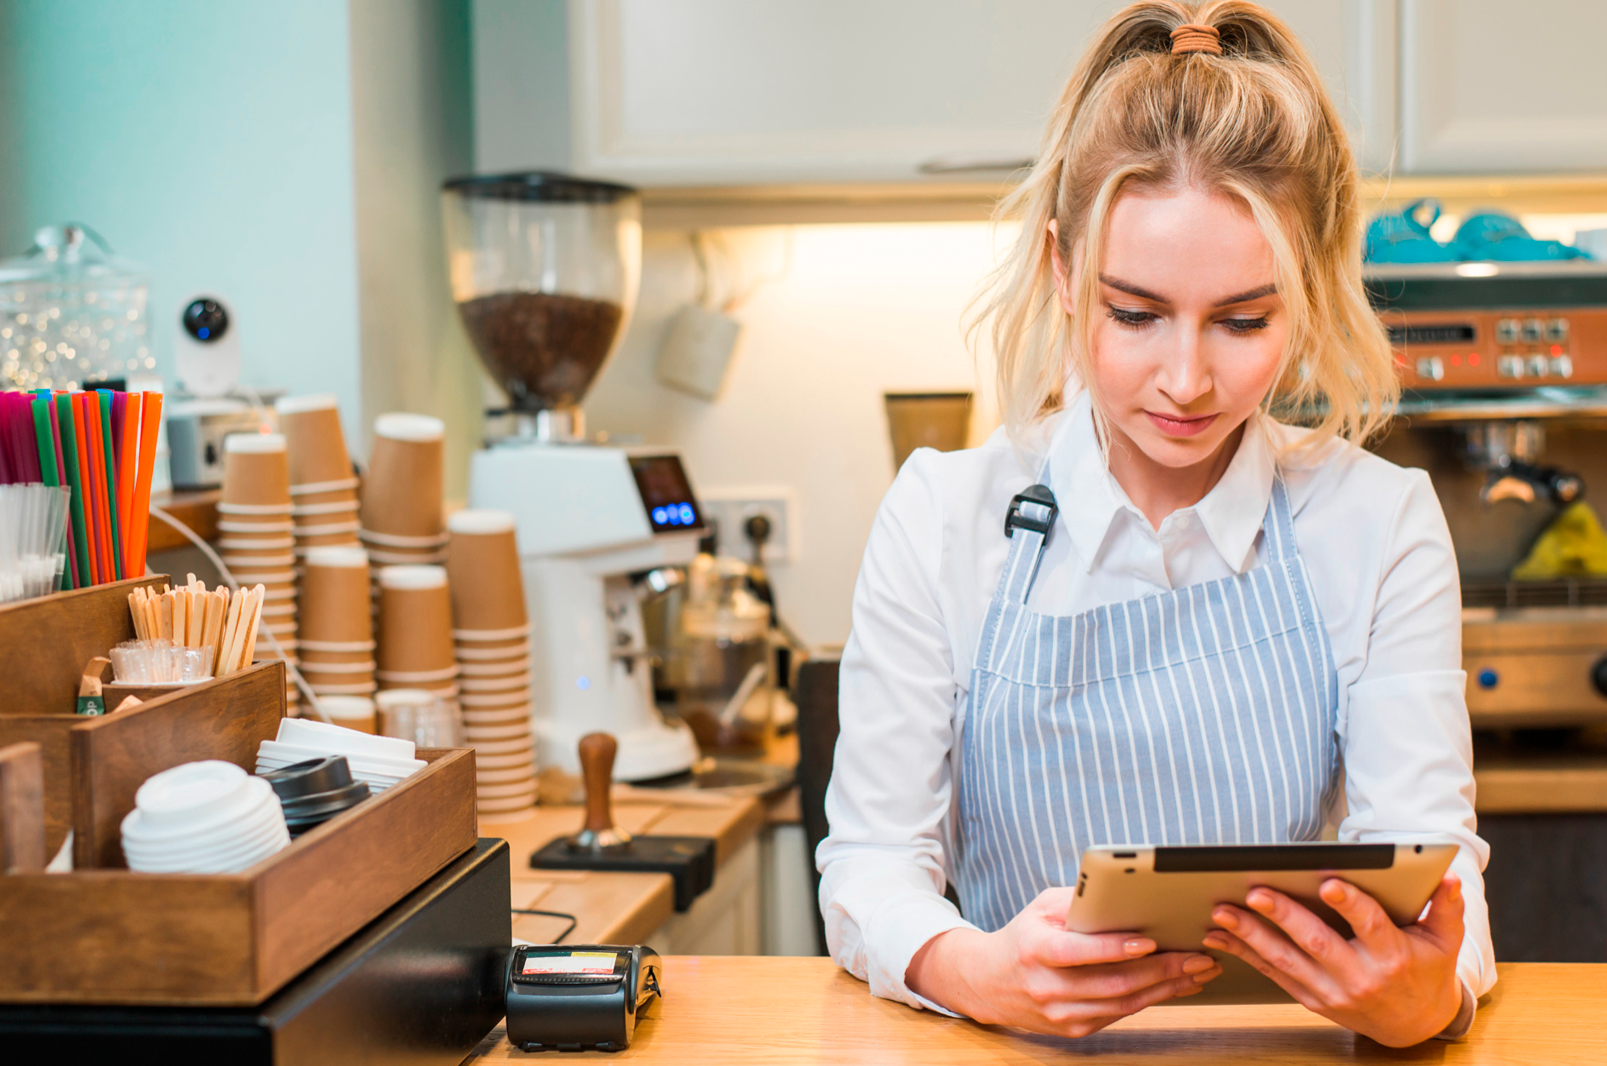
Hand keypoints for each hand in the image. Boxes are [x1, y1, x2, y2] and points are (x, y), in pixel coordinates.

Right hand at [906, 887, 1221, 1037]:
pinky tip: (1176, 985)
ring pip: (1124, 1004)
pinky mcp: (1074, 1029)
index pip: (1079, 953)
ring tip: (1198, 970)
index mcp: (1036, 951)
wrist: (990, 983)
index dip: (1115, 948)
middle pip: (1113, 983)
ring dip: (1167, 988)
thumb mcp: (1042, 907)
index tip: (1148, 941)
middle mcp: (1048, 987)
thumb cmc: (1024, 936)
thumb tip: (1128, 896)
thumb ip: (1081, 902)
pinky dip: (1153, 999)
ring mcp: (1061, 1014)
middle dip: (1162, 970)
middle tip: (1197, 955)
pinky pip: (1121, 1015)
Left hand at [1204, 874, 1465, 1046]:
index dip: (1350, 904)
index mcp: (1392, 956)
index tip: (1328, 883)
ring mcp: (1331, 991)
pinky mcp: (1311, 998)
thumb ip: (1446, 908)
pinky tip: (1219, 936)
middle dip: (1283, 916)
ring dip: (1250, 935)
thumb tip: (1449, 877)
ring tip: (1221, 911)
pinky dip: (1244, 954)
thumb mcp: (1444, 941)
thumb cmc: (1426, 970)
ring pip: (1285, 961)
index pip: (1370, 926)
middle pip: (1317, 943)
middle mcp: (1359, 977)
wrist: (1414, 1025)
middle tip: (1255, 891)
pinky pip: (1273, 974)